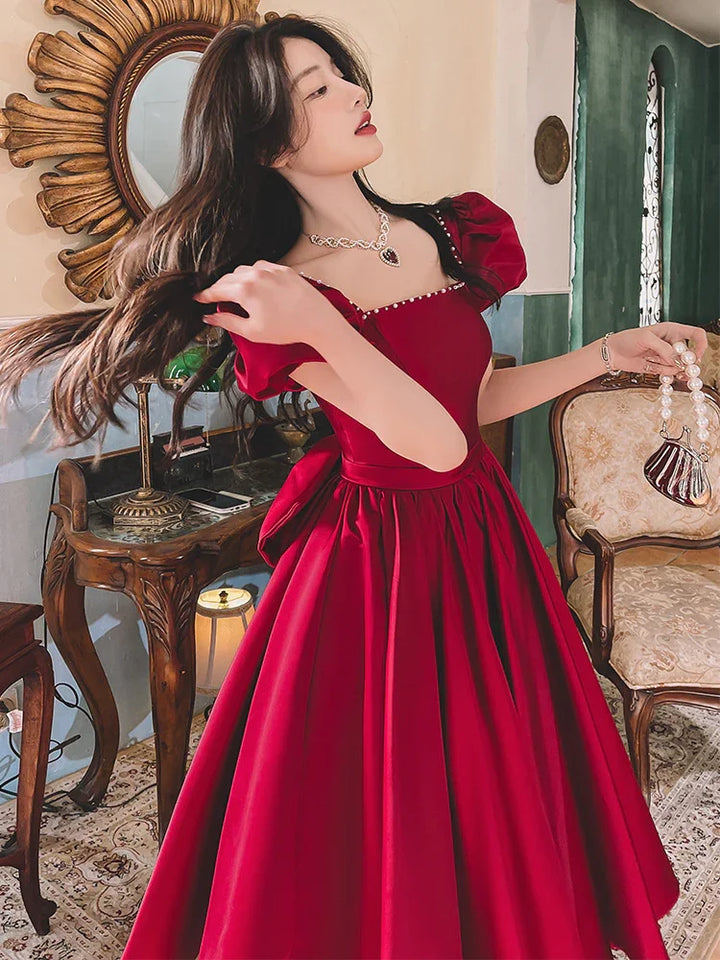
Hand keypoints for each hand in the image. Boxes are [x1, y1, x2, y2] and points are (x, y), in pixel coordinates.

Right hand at [193, 261, 330, 345]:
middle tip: (213, 298)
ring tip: (234, 293)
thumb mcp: (252, 331)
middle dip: (219, 288)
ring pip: (244, 270)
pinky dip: (253, 274)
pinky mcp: (283, 268)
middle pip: (228, 278)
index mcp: (245, 290)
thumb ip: (227, 321)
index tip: (197, 298)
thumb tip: (209, 317)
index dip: (205, 295)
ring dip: (235, 280)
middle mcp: (255, 274)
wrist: (317, 320)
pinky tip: (254, 284)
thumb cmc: (286, 329)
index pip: (217, 290)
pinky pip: (261, 267)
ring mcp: (270, 269)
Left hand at [606, 322, 708, 378]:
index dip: (701, 345)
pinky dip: (665, 374)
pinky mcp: (660, 367)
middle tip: (678, 368)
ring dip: (673, 369)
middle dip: (685, 363)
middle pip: (689, 354)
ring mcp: (666, 356)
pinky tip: (652, 367)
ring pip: (680, 366)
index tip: (696, 356)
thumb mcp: (646, 338)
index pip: (696, 334)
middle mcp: (672, 343)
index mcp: (672, 330)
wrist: (613, 353)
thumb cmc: (627, 340)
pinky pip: (669, 373)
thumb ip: (663, 349)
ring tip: (654, 362)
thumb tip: (676, 362)